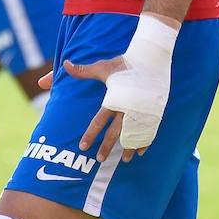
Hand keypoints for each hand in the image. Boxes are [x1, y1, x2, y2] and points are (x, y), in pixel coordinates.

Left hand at [66, 13, 176, 162]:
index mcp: (114, 99)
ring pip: (134, 135)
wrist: (151, 58)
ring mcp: (142, 112)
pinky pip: (149, 130)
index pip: (99, 121)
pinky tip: (141, 150)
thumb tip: (64, 65)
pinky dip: (145, 141)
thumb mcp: (103, 67)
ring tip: (125, 160)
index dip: (90, 134)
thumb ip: (83, 71)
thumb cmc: (124, 63)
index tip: (83, 146)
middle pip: (115, 133)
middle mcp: (128, 108)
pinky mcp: (154, 111)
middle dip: (107, 146)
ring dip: (129, 148)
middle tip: (99, 159)